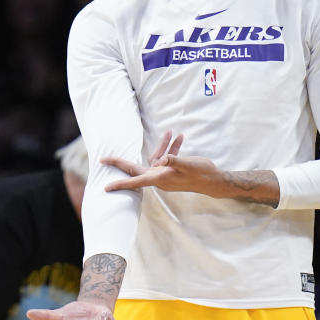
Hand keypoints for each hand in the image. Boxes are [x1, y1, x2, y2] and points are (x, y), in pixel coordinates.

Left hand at [101, 130, 219, 194]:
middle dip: (122, 162)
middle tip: (104, 159)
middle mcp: (159, 178)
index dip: (121, 183)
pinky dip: (171, 148)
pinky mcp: (172, 171)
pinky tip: (179, 138)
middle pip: (137, 168)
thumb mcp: (188, 164)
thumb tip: (162, 159)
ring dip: (162, 145)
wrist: (215, 181)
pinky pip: (166, 158)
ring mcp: (165, 175)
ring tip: (172, 133)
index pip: (135, 180)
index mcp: (160, 178)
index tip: (106, 187)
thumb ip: (175, 160)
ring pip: (156, 158)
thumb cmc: (202, 174)